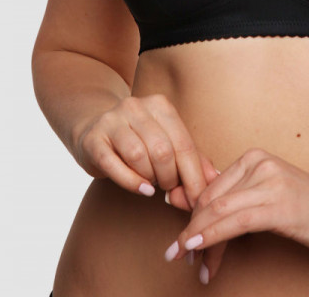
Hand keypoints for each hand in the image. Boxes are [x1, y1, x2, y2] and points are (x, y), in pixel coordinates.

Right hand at [74, 93, 214, 206]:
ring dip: (150, 178)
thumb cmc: (138, 140)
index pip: (184, 143)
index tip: (198, 202)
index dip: (194, 176)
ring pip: (138, 156)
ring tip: (152, 182)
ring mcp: (112, 120)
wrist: (93, 129)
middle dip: (171, 178)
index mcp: (160, 105)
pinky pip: (113, 165)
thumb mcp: (167, 143)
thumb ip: (191, 159)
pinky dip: (131, 182)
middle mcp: (136, 107)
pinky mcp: (93, 139)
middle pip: (163, 150)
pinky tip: (142, 189)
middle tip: (170, 189)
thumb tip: (215, 179)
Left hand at [164, 148, 308, 282]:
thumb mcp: (266, 196)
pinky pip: (235, 221)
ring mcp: (271, 182)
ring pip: (218, 212)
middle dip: (191, 231)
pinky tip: (200, 249)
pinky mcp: (280, 205)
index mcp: (254, 157)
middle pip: (210, 200)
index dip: (192, 217)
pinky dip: (212, 236)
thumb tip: (182, 200)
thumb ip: (232, 197)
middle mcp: (260, 163)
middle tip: (179, 255)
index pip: (209, 189)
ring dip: (197, 240)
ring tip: (188, 261)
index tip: (183, 242)